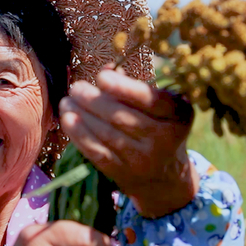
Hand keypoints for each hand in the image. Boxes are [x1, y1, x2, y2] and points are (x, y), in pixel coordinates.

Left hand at [59, 66, 199, 216]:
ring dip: (82, 116)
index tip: (102, 77)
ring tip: (67, 102)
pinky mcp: (125, 174)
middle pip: (123, 117)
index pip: (151, 100)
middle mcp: (165, 139)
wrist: (164, 175)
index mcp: (179, 115)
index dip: (124, 88)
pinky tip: (68, 121)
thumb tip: (108, 70)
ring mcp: (144, 159)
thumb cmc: (158, 127)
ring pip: (108, 134)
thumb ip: (135, 86)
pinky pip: (98, 153)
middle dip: (94, 100)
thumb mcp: (160, 107)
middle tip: (76, 88)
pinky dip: (80, 136)